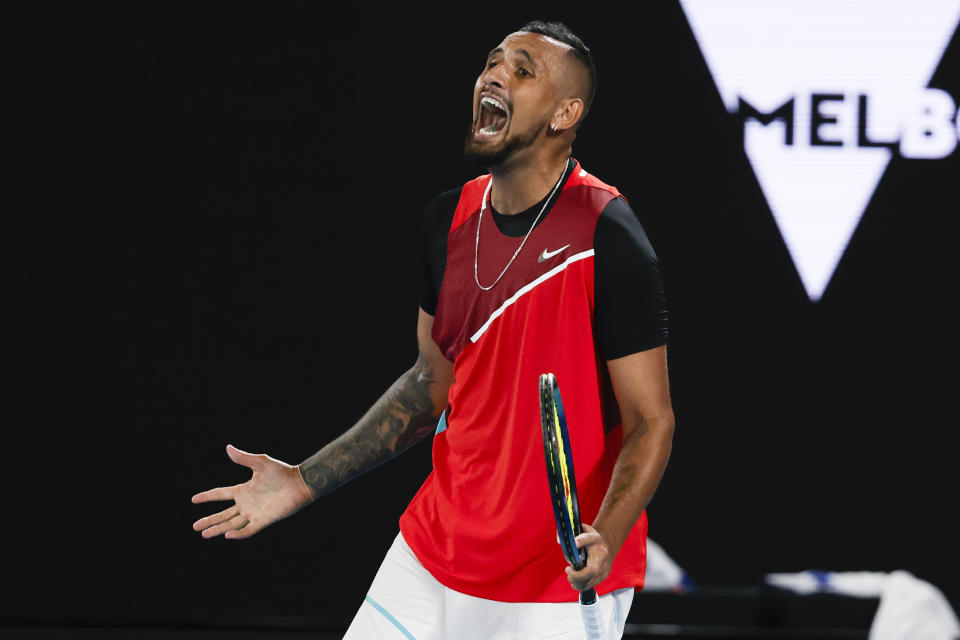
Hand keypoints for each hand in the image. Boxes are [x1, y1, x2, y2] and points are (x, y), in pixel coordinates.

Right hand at [191, 444, 314, 539]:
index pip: (220, 494)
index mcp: (243, 490)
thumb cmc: (281, 472)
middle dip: (209, 520)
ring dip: (218, 529)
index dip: (207, 496)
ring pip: (231, 524)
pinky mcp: (263, 520)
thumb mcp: (260, 462)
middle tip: (194, 527)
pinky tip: (226, 535)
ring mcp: (254, 513)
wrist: (299, 483)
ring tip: (203, 534)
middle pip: (223, 514)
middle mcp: (246, 503)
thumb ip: (243, 458)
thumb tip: (228, 447)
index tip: (193, 500)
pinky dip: (238, 534)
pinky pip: (248, 530)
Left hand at [565, 523, 612, 591]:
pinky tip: (576, 578)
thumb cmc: (590, 539)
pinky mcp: (603, 576)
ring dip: (575, 581)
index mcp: (595, 540)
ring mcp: (604, 567)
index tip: (574, 542)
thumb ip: (570, 532)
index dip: (581, 541)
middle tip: (567, 569)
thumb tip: (559, 540)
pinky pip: (589, 585)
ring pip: (588, 582)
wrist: (607, 545)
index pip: (588, 539)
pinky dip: (579, 584)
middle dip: (576, 575)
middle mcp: (602, 554)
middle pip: (591, 570)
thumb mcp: (582, 530)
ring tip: (571, 574)